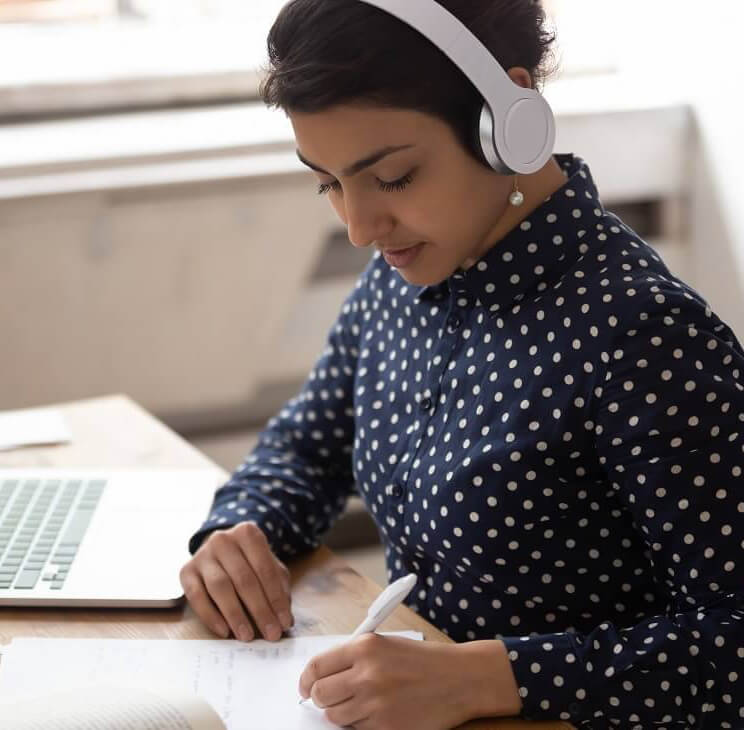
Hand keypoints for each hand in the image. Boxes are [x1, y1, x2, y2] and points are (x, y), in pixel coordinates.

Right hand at [179, 522, 292, 641]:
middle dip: (260, 610)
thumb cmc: (249, 561)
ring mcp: (202, 554)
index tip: (284, 623)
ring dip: (236, 615)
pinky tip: (225, 631)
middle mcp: (223, 540)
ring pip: (220, 587)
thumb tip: (285, 618)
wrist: (218, 550)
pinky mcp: (186, 571)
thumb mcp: (268, 566)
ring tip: (247, 636)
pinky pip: (196, 596)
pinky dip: (211, 616)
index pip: (265, 569)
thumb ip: (279, 587)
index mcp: (247, 533)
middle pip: (244, 579)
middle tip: (271, 634)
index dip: (276, 598)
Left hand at [298, 634, 510, 729]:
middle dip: (321, 698)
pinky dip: (362, 724)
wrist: (459, 679)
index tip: (305, 686)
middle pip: (320, 694)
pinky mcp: (385, 727)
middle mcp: (366, 674)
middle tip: (332, 697)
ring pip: (335, 716)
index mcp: (364, 647)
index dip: (306, 679)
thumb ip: (354, 656)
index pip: (316, 666)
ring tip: (363, 702)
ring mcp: (375, 703)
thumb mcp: (385, 644)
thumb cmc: (423, 660)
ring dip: (342, 713)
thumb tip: (323, 674)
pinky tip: (380, 711)